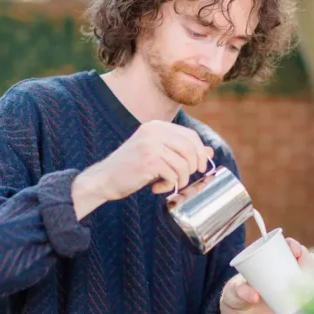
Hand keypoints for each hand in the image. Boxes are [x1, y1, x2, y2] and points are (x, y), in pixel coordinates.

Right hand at [72, 120, 212, 218]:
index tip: (201, 167)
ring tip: (168, 184)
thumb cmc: (131, 168)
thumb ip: (181, 151)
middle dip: (193, 167)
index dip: (201, 152)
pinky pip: (174, 175)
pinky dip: (169, 186)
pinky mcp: (149, 160)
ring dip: (180, 179)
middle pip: (191, 148)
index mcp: (156, 126)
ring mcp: (151, 144)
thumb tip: (210, 151)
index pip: (190, 135)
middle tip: (183, 179)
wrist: (104, 179)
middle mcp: (154, 131)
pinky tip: (156, 188)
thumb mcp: (157, 155)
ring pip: (184, 164)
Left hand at [220, 239, 313, 313]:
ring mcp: (288, 284)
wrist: (239, 313)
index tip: (294, 249)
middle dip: (308, 258)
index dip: (293, 245)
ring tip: (311, 278)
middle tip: (304, 263)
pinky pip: (305, 294)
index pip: (285, 247)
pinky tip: (313, 292)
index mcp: (268, 259)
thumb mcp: (235, 290)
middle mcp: (282, 269)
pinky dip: (311, 292)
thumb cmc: (235, 294)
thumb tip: (255, 296)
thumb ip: (241, 291)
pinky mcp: (291, 299)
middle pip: (301, 259)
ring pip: (306, 275)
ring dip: (313, 274)